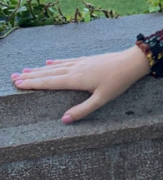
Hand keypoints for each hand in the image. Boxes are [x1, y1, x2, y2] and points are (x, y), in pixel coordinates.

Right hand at [11, 45, 151, 122]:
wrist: (132, 61)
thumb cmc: (119, 82)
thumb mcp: (102, 99)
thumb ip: (83, 110)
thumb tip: (64, 120)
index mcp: (77, 79)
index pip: (50, 82)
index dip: (33, 83)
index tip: (18, 84)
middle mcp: (76, 69)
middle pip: (49, 73)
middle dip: (31, 76)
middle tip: (14, 77)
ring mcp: (81, 63)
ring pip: (56, 67)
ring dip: (40, 69)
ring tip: (25, 70)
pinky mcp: (87, 60)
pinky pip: (66, 61)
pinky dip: (56, 63)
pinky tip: (49, 62)